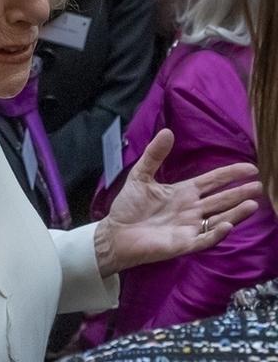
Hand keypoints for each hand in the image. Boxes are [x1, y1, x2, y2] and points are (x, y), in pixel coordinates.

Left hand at [95, 128, 262, 276]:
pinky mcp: (184, 243)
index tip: (250, 168)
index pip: (212, 182)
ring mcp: (190, 227)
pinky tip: (226, 225)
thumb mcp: (140, 176)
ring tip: (252, 204)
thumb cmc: (129, 206)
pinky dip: (216, 233)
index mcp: (184, 193)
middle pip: (221, 200)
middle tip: (259, 186)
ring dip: (235, 213)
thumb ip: (154, 155)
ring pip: (219, 219)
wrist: (116, 233)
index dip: (230, 174)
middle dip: (240, 193)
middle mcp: (192, 210)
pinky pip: (204, 239)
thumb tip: (167, 131)